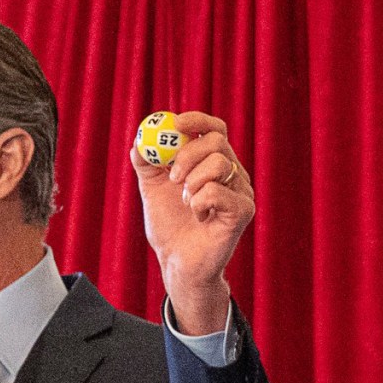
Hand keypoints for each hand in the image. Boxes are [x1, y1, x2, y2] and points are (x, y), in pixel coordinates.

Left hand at [132, 110, 253, 334]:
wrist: (177, 262)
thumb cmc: (170, 227)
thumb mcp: (151, 188)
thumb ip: (147, 162)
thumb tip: (140, 141)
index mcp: (213, 162)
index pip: (214, 129)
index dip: (197, 120)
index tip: (176, 123)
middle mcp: (232, 173)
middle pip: (217, 140)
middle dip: (187, 154)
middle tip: (172, 176)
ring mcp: (241, 192)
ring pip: (219, 164)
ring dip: (192, 182)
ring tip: (185, 202)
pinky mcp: (243, 211)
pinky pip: (219, 191)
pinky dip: (199, 202)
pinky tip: (199, 217)